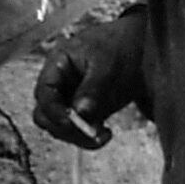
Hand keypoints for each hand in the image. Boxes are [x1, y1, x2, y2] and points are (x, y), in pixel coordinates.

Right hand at [32, 12, 147, 149]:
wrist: (140, 46)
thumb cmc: (121, 46)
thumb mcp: (108, 65)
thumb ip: (92, 89)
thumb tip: (80, 112)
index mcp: (58, 63)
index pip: (44, 92)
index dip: (53, 110)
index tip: (70, 122)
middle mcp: (59, 83)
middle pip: (46, 114)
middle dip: (64, 128)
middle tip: (88, 133)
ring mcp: (70, 98)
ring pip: (60, 127)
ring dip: (78, 136)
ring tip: (102, 135)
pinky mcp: (83, 111)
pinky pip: (77, 130)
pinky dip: (88, 137)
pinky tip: (106, 134)